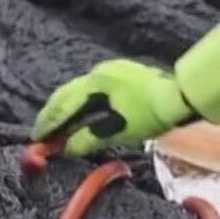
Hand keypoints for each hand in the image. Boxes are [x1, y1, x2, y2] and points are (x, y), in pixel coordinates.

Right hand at [31, 59, 195, 156]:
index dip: (49, 123)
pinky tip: (80, 111)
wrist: (182, 96)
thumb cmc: (150, 115)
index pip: (64, 105)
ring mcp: (111, 70)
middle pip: (67, 93)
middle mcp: (98, 72)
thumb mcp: (118, 132)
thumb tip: (65, 148)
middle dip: (53, 113)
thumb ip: (87, 139)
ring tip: (57, 124)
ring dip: (66, 107)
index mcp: (95, 84)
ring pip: (79, 89)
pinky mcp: (122, 73)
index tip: (37, 138)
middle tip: (41, 131)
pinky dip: (81, 102)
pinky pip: (92, 87)